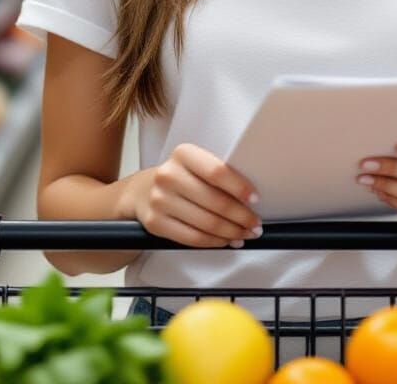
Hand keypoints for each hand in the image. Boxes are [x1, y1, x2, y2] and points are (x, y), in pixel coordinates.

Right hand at [131, 143, 261, 248]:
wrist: (141, 191)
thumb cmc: (178, 178)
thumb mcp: (194, 165)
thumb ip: (217, 174)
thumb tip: (250, 198)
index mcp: (183, 154)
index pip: (217, 171)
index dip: (240, 187)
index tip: (255, 199)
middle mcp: (169, 175)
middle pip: (215, 201)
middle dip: (241, 217)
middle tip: (255, 224)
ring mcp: (160, 200)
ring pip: (206, 223)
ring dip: (232, 232)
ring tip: (245, 234)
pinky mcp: (155, 223)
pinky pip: (193, 238)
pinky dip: (214, 242)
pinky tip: (225, 240)